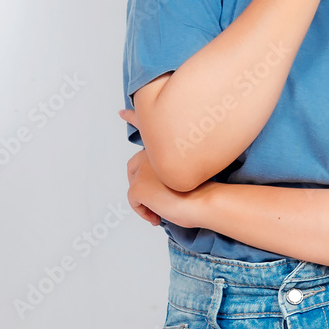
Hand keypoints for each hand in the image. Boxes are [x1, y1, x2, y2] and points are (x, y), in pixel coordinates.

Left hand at [119, 109, 195, 228]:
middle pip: (134, 167)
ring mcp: (143, 168)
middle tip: (155, 198)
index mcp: (167, 143)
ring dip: (146, 200)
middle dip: (139, 183)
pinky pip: (134, 202)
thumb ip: (174, 164)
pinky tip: (157, 215)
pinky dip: (144, 212)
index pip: (145, 124)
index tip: (121, 112)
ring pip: (135, 187)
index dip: (132, 116)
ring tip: (163, 208)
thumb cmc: (205, 189)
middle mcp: (152, 151)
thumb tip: (163, 179)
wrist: (206, 200)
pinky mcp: (137, 186)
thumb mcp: (191, 169)